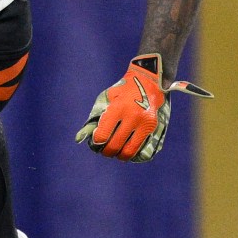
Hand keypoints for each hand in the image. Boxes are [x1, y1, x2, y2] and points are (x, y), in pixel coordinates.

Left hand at [76, 54, 211, 161]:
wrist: (149, 82)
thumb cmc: (124, 90)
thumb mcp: (109, 97)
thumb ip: (99, 115)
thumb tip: (84, 136)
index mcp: (118, 108)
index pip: (103, 134)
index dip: (97, 142)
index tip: (96, 142)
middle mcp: (132, 117)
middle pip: (115, 145)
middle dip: (107, 152)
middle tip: (104, 151)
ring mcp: (144, 123)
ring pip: (129, 150)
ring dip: (119, 155)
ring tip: (115, 153)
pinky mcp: (152, 127)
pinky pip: (141, 148)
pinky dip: (132, 153)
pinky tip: (127, 150)